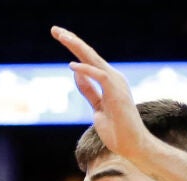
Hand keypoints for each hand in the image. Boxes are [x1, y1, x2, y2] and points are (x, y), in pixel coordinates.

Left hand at [53, 27, 149, 161]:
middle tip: (54, 29)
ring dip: (76, 46)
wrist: (131, 145)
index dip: (73, 46)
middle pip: (88, 54)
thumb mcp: (97, 107)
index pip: (87, 59)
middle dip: (71, 40)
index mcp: (108, 80)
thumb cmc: (116, 129)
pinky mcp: (116, 92)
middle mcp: (113, 77)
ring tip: (61, 36)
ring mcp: (116, 83)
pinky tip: (72, 66)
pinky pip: (100, 76)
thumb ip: (88, 90)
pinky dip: (86, 70)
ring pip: (93, 59)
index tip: (58, 35)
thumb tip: (75, 74)